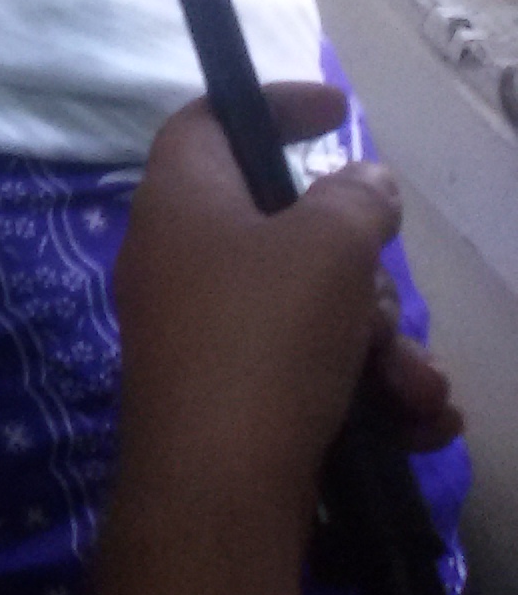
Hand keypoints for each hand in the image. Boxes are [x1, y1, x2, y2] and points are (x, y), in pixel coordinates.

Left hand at [115, 85, 458, 490]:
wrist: (221, 491)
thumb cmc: (264, 342)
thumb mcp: (328, 250)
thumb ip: (355, 202)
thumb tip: (362, 182)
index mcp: (179, 199)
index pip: (211, 120)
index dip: (273, 104)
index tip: (337, 110)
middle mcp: (182, 257)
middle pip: (291, 231)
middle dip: (365, 275)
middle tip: (381, 308)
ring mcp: (207, 332)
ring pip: (322, 311)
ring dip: (386, 348)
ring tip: (410, 388)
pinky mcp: (238, 397)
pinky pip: (319, 372)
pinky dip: (372, 394)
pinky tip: (415, 424)